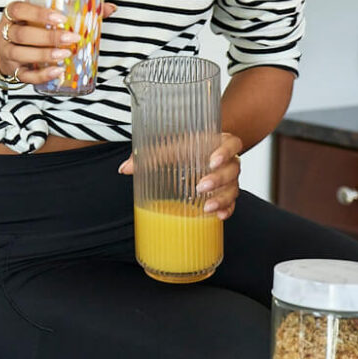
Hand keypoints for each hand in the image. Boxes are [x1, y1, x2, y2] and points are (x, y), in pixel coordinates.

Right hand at [0, 1, 115, 85]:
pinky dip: (41, 75)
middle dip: (47, 37)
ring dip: (44, 55)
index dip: (38, 14)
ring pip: (21, 54)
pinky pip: (25, 75)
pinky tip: (57, 71)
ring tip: (65, 54)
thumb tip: (109, 8)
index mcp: (13, 14)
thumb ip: (74, 11)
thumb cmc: (29, 28)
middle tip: (71, 38)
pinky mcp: (13, 70)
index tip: (60, 18)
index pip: (19, 10)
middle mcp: (7, 33)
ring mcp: (8, 53)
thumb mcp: (42, 16)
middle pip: (21, 34)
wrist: (4, 49)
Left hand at [118, 132, 243, 219]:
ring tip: (207, 208)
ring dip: (222, 198)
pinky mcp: (226, 193)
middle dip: (218, 179)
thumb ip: (150, 154)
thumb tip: (124, 169)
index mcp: (217, 142)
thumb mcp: (170, 146)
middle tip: (200, 186)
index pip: (232, 143)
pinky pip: (232, 203)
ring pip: (233, 188)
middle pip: (233, 169)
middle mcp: (228, 161)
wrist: (197, 153)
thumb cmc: (186, 147)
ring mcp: (229, 179)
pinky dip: (227, 210)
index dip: (225, 152)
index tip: (212, 160)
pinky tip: (219, 216)